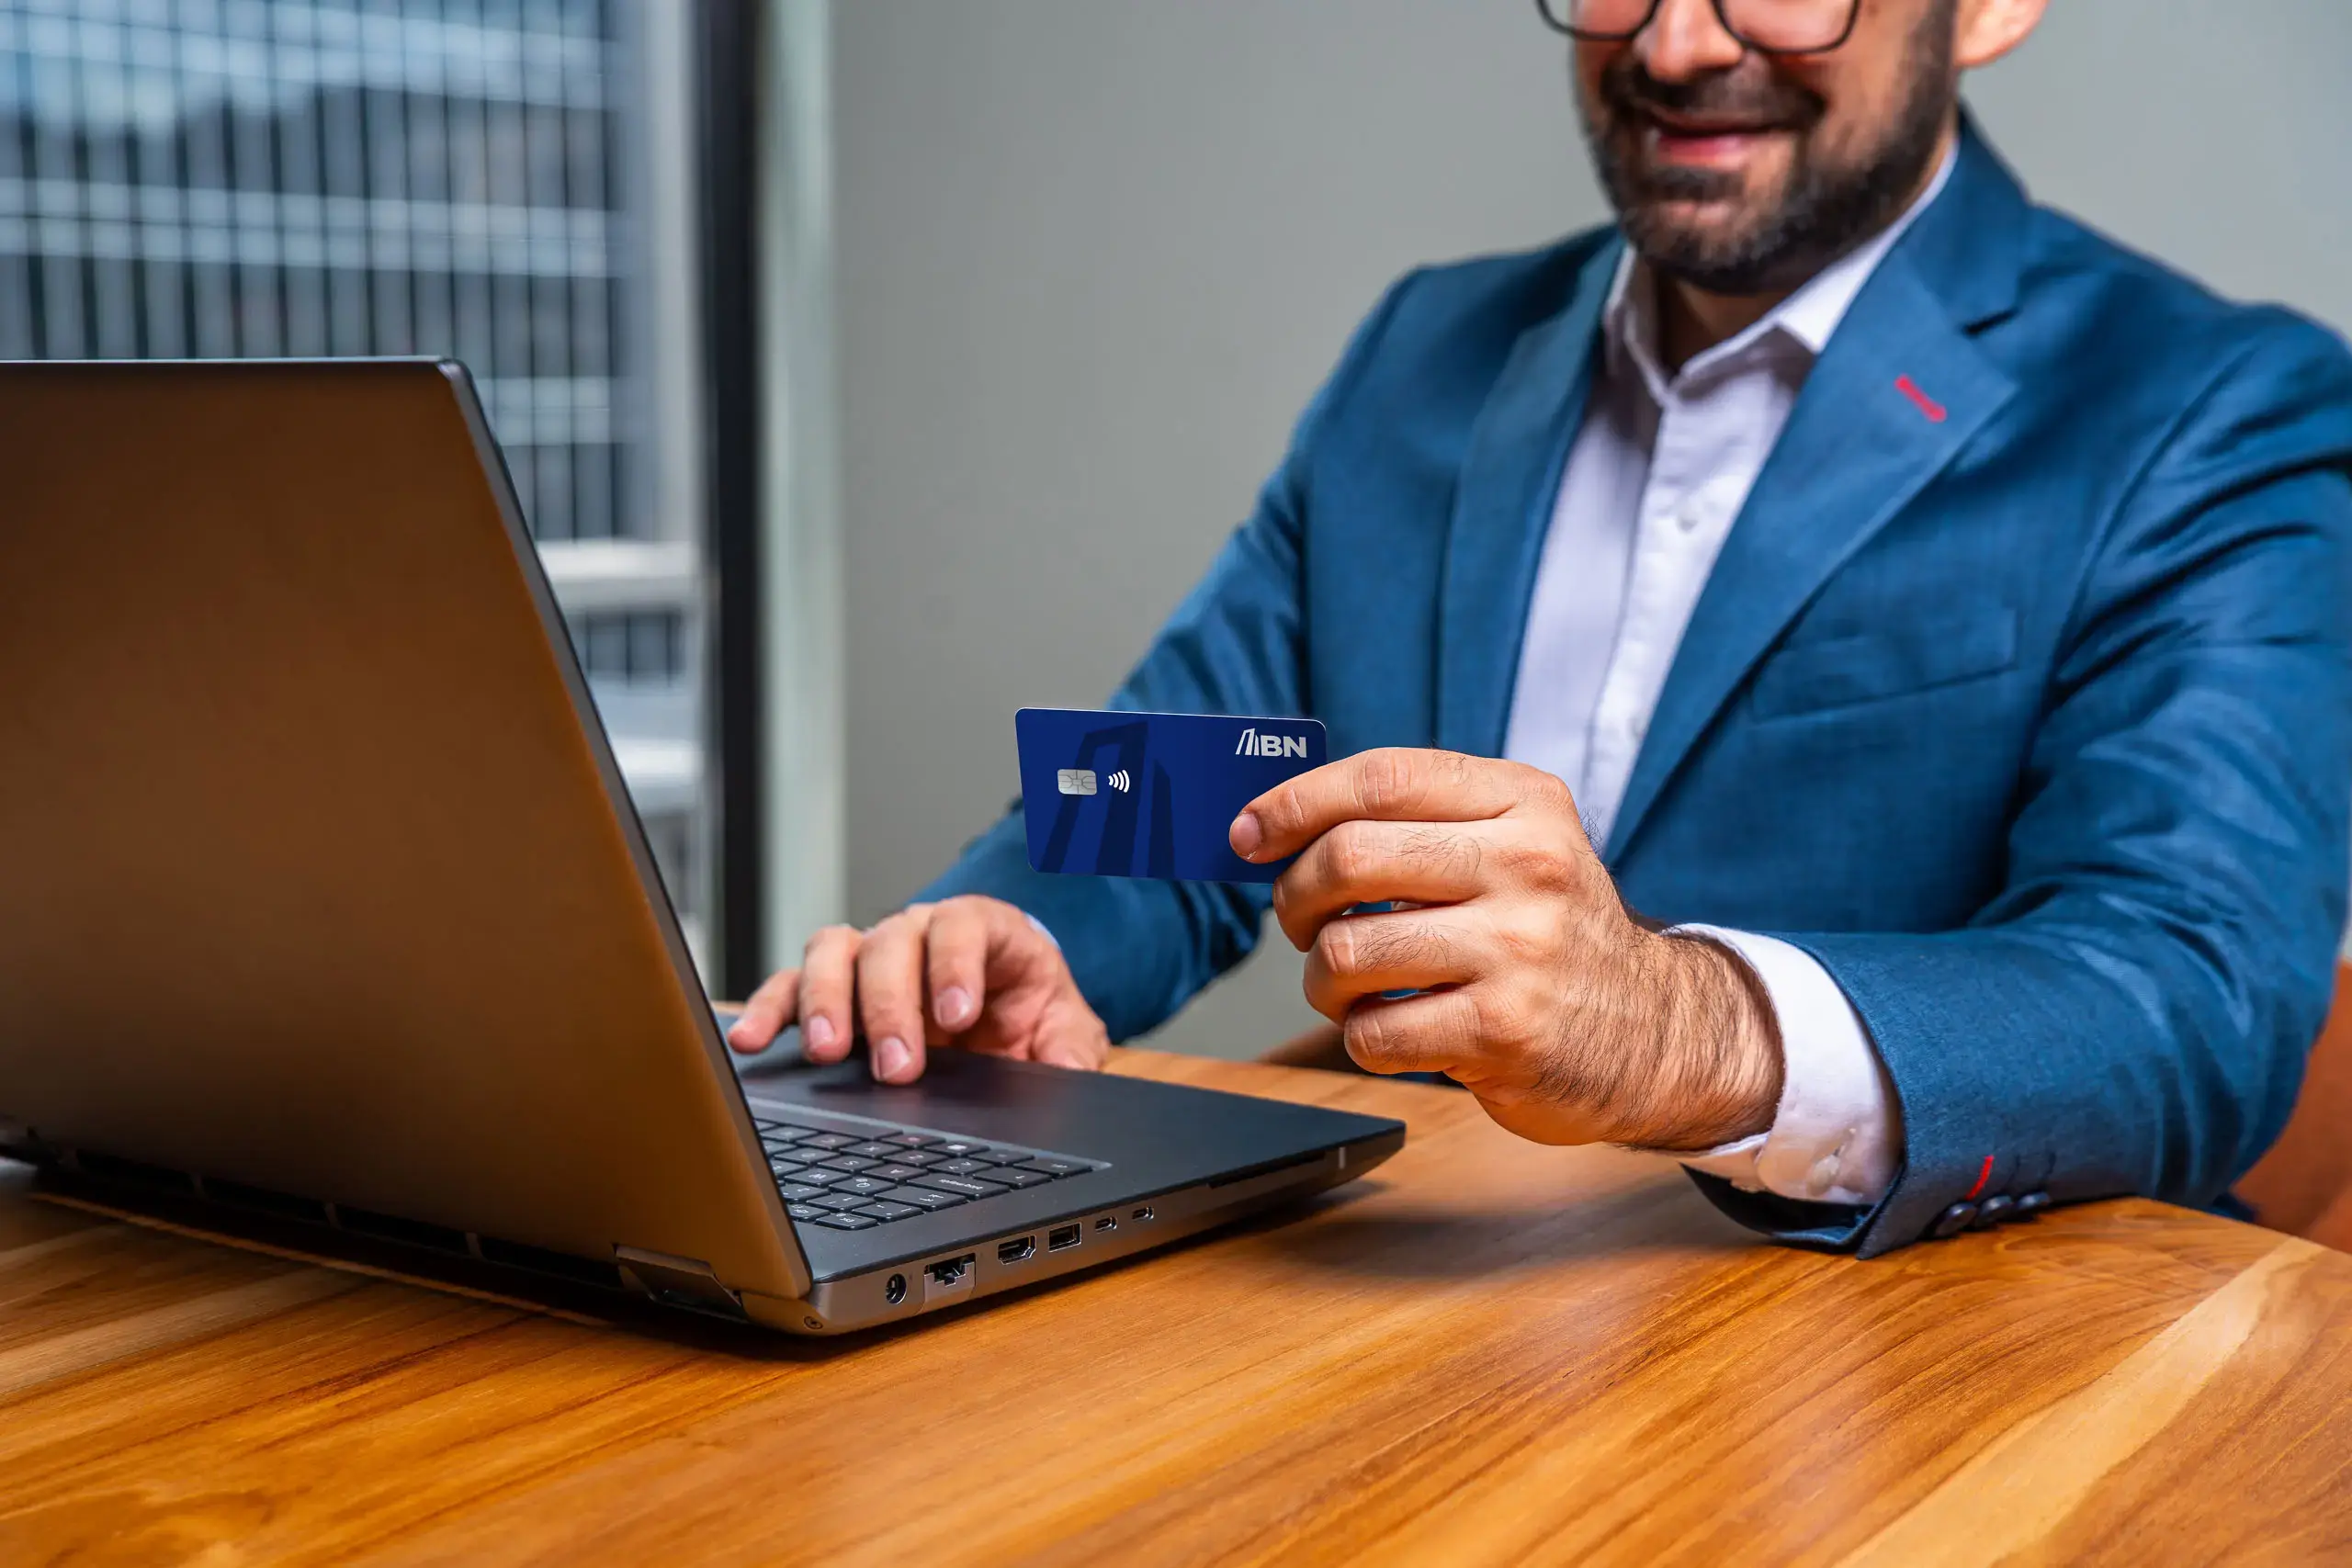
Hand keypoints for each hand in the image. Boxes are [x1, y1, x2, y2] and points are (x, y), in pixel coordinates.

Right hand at [725, 895, 1111, 1083]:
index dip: (955, 965)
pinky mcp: (833, 990)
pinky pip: (791, 985)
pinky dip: (769, 1008)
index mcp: (984, 931)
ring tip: (824, 1048)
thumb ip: (1072, 1049)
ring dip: (824, 999)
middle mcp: (920, 934)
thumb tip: (1072, 1074)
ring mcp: (870, 958)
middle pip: (892, 943)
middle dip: (890, 1005)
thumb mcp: (1066, 1030)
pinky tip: (752, 1038)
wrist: (1005, 1015)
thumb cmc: (1030, 1013)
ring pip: (834, 952)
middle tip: (897, 1065)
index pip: (964, 927)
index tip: (956, 1016)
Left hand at [1230, 748, 1781, 1149]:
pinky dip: (1361, 1036)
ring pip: (1348, 952)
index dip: (1295, 803)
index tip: (1248, 833)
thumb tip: (1273, 826)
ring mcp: (1520, 950)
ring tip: (1352, 986)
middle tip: (1304, 923)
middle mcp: (1528, 866)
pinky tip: (1396, 1029)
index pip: (1383, 779)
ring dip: (1323, 979)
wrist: (1657, 1032)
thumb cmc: (1550, 933)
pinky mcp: (1505, 1032)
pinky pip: (1373, 1032)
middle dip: (1296, 898)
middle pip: (1349, 858)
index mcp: (1523, 803)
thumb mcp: (1513, 847)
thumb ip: (1416, 825)